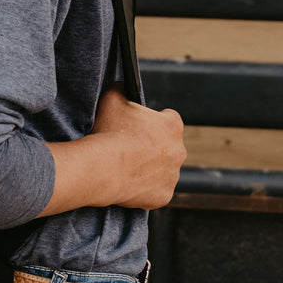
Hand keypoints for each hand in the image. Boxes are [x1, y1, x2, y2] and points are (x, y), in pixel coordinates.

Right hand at [43, 84, 185, 215]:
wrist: (102, 168)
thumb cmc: (108, 132)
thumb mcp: (112, 99)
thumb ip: (122, 88)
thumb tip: (123, 85)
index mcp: (172, 125)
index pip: (169, 119)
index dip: (154, 121)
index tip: (140, 126)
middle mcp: (179, 151)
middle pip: (169, 146)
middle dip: (154, 146)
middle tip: (131, 148)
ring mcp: (172, 176)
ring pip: (164, 170)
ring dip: (151, 168)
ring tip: (127, 167)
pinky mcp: (163, 196)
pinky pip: (156, 191)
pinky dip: (146, 188)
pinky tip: (129, 182)